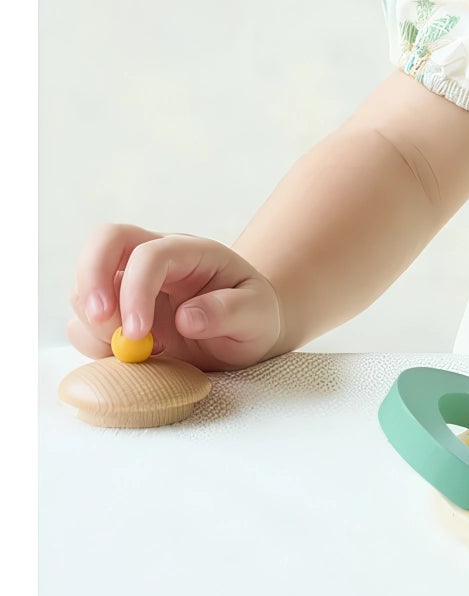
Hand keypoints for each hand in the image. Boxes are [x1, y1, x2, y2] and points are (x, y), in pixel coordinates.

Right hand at [68, 224, 283, 371]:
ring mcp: (130, 283)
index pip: (151, 254)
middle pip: (105, 241)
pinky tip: (128, 355)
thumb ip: (230, 312)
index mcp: (192, 252)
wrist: (243, 333)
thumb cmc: (253, 317)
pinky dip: (92, 342)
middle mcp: (155, 259)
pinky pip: (83, 323)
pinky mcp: (116, 314)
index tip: (137, 333)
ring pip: (85, 286)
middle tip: (101, 320)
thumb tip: (187, 318)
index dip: (136, 290)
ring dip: (95, 322)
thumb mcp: (257, 315)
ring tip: (135, 350)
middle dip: (91, 278)